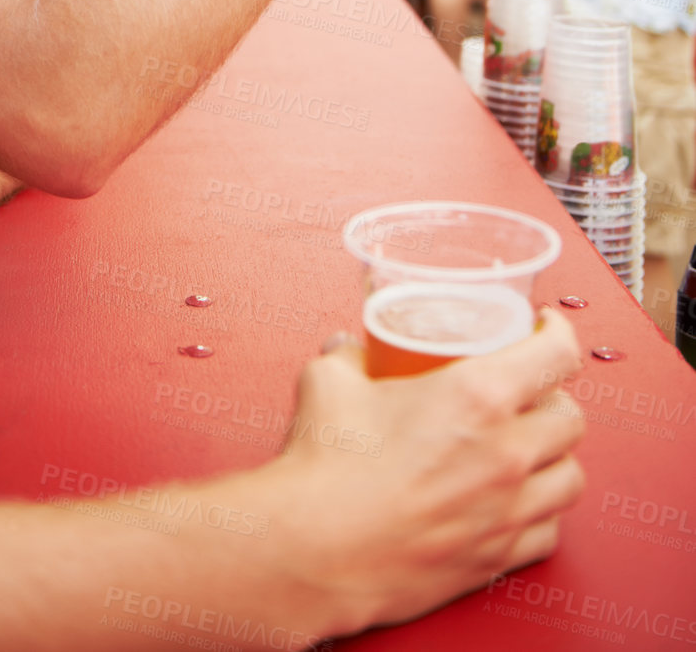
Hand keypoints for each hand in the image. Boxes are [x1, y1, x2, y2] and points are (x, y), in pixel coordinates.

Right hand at [271, 307, 584, 636]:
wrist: (314, 551)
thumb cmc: (326, 470)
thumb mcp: (330, 381)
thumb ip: (348, 357)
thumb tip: (349, 350)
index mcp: (477, 398)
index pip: (554, 356)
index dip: (558, 333)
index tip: (546, 328)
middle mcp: (506, 454)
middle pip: (571, 418)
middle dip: (554, 398)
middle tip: (529, 392)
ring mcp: (507, 512)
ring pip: (570, 477)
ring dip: (555, 457)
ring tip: (530, 447)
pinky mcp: (496, 558)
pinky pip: (549, 532)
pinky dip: (541, 513)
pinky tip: (517, 502)